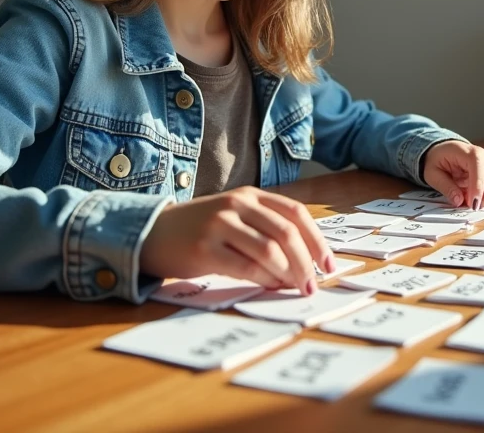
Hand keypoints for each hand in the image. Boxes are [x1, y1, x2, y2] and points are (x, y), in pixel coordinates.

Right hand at [140, 186, 333, 295]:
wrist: (154, 233)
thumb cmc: (202, 229)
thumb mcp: (236, 217)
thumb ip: (267, 230)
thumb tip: (304, 263)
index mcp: (251, 195)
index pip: (296, 214)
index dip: (317, 240)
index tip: (329, 264)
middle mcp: (238, 204)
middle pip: (287, 233)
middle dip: (306, 262)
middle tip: (313, 285)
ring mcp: (220, 225)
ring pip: (269, 251)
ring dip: (288, 275)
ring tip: (294, 289)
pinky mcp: (205, 249)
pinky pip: (245, 267)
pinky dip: (264, 280)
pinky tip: (271, 288)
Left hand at [422, 141, 483, 209]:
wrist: (443, 149)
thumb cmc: (437, 159)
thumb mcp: (433, 173)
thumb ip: (446, 187)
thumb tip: (459, 201)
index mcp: (468, 153)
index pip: (478, 170)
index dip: (478, 189)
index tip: (473, 205)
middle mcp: (483, 155)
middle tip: (476, 207)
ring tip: (475, 202)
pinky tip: (479, 197)